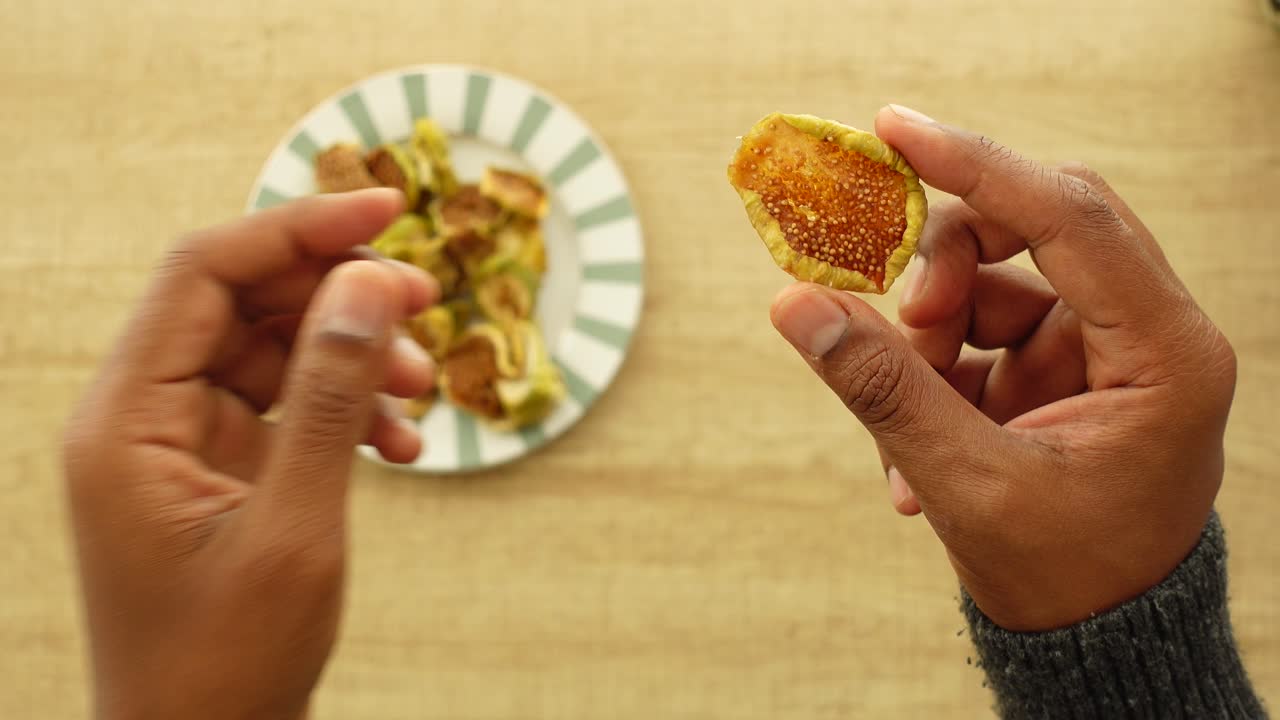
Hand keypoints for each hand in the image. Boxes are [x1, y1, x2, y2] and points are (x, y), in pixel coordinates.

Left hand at [63, 189, 437, 718]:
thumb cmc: (227, 663)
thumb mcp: (294, 525)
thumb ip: (329, 396)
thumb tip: (369, 284)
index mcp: (125, 419)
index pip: (204, 271)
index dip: (297, 227)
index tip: (388, 212)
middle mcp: (138, 419)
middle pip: (238, 301)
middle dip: (336, 294)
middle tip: (426, 302)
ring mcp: (174, 446)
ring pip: (267, 351)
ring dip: (351, 357)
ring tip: (423, 390)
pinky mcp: (212, 473)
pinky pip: (281, 407)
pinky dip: (343, 411)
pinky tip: (401, 444)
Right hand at [770, 106, 1235, 630]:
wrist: (1097, 642)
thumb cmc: (1065, 575)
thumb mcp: (967, 485)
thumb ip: (882, 389)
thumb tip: (794, 303)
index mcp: (1163, 352)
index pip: (1070, 217)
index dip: (977, 165)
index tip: (894, 129)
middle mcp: (1144, 331)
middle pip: (1031, 229)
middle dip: (944, 271)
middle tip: (898, 323)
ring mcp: (1101, 347)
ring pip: (992, 284)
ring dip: (927, 346)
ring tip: (902, 445)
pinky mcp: (1060, 368)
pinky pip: (976, 336)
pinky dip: (930, 380)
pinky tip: (912, 462)